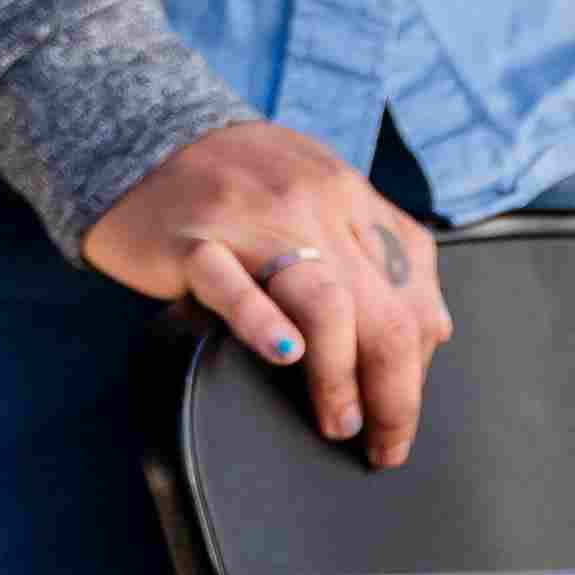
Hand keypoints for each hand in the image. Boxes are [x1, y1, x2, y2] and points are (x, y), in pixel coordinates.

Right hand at [83, 116, 449, 463]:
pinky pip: (232, 286)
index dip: (420, 357)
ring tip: (339, 421)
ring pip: (324, 303)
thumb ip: (378, 248)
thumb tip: (436, 326)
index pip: (412, 284)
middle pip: (380, 308)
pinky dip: (264, 324)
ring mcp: (251, 222)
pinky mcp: (193, 242)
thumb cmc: (233, 176)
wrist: (138, 134)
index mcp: (346, 194)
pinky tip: (283, 355)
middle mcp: (311, 204)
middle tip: (384, 440)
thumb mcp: (320, 192)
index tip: (403, 406)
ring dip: (341, 377)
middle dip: (395, 391)